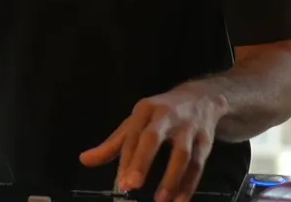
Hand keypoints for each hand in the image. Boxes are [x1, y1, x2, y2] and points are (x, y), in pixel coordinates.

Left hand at [80, 90, 228, 201]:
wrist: (202, 98)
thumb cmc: (160, 115)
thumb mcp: (136, 123)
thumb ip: (112, 145)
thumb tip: (84, 160)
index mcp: (145, 110)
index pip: (133, 135)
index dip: (127, 159)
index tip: (121, 184)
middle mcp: (167, 115)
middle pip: (153, 138)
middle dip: (142, 161)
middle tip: (132, 185)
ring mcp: (189, 127)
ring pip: (181, 154)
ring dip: (171, 179)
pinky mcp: (206, 140)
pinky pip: (198, 165)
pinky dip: (190, 185)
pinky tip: (180, 201)